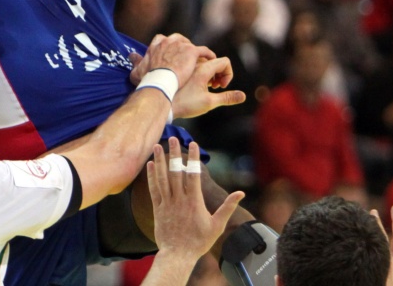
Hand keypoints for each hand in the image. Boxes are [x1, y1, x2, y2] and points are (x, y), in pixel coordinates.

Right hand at [136, 34, 204, 89]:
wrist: (160, 82)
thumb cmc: (148, 79)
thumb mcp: (138, 70)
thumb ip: (136, 61)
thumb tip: (132, 56)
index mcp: (156, 44)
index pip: (163, 39)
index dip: (168, 47)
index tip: (171, 55)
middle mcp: (169, 41)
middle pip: (179, 40)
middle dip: (183, 48)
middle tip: (187, 59)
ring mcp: (181, 45)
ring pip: (192, 46)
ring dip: (195, 53)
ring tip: (200, 62)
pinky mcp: (192, 51)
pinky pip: (204, 51)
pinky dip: (208, 55)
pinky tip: (211, 61)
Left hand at [148, 138, 244, 259]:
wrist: (178, 255)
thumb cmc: (199, 241)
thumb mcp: (217, 225)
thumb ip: (228, 207)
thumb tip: (241, 193)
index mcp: (194, 201)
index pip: (193, 174)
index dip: (192, 158)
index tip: (193, 144)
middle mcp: (179, 200)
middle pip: (176, 172)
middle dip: (175, 154)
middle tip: (173, 138)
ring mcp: (167, 203)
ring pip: (162, 178)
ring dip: (160, 161)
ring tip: (157, 146)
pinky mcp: (157, 209)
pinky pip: (153, 189)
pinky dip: (151, 176)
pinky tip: (150, 165)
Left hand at [172, 56, 244, 118]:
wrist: (161, 102)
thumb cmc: (185, 104)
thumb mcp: (209, 102)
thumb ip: (227, 97)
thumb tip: (243, 96)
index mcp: (204, 68)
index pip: (225, 62)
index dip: (228, 74)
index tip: (221, 86)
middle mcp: (195, 62)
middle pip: (214, 61)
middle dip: (218, 74)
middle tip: (213, 87)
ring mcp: (185, 62)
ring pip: (203, 62)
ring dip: (208, 72)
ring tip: (203, 85)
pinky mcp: (178, 65)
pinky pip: (192, 63)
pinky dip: (197, 71)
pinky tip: (192, 83)